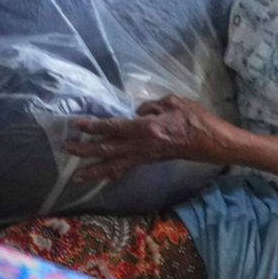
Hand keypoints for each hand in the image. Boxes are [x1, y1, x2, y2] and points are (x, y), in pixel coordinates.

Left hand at [66, 96, 236, 183]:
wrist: (210, 141)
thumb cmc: (195, 118)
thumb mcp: (175, 101)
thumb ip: (152, 105)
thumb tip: (137, 112)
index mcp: (146, 127)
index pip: (113, 127)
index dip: (93, 126)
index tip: (76, 124)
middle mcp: (141, 144)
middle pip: (107, 148)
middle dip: (85, 149)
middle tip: (67, 148)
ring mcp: (145, 155)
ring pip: (114, 164)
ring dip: (94, 170)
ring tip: (76, 176)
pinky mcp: (150, 160)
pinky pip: (126, 168)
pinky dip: (112, 173)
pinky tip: (103, 177)